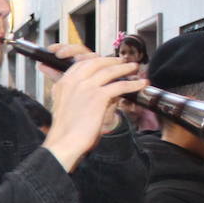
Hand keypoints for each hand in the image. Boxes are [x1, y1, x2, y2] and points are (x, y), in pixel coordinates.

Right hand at [41, 44, 142, 169]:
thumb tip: (101, 91)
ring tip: (133, 67)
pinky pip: (120, 85)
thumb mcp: (66, 106)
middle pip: (96, 62)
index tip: (106, 61)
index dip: (97, 60)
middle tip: (122, 61)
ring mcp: (86, 87)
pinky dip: (133, 84)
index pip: (82, 64)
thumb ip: (79, 95)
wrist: (64, 142)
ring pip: (110, 71)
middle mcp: (74, 81)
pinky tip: (140, 84)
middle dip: (111, 60)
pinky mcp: (98, 96)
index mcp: (64, 83)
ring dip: (125, 68)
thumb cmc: (65, 130)